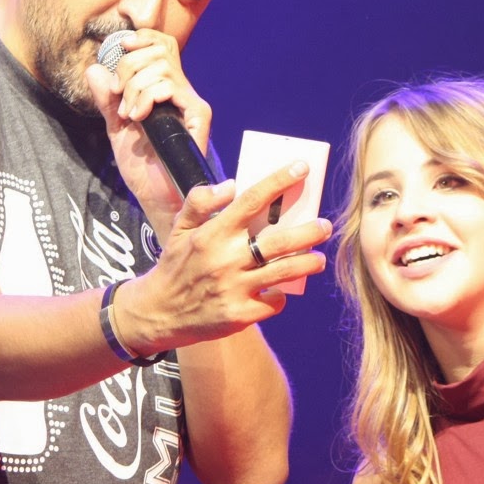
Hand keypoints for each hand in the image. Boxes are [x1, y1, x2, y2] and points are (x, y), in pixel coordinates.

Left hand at [83, 28, 210, 221]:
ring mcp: (191, 103)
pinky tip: (138, 117)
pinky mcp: (198, 116)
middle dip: (129, 67)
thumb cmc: (141, 167)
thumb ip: (107, 99)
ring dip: (135, 87)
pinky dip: (147, 97)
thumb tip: (94, 69)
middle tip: (119, 96)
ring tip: (129, 114)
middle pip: (159, 49)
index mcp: (165, 89)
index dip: (142, 37)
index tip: (120, 47)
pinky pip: (169, 87)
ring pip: (161, 67)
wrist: (155, 196)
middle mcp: (182, 92)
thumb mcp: (116, 127)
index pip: (162, 44)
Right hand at [111, 160, 331, 354]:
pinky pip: (273, 303)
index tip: (302, 168)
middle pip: (279, 240)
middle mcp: (225, 260)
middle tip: (325, 226)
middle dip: (309, 231)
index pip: (251, 200)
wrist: (158, 312)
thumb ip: (200, 202)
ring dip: (308, 264)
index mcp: (213, 234)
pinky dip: (280, 296)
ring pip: (284, 272)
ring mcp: (234, 289)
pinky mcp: (239, 316)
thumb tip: (230, 185)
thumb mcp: (179, 228)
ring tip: (319, 259)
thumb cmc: (175, 265)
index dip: (279, 181)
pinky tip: (280, 291)